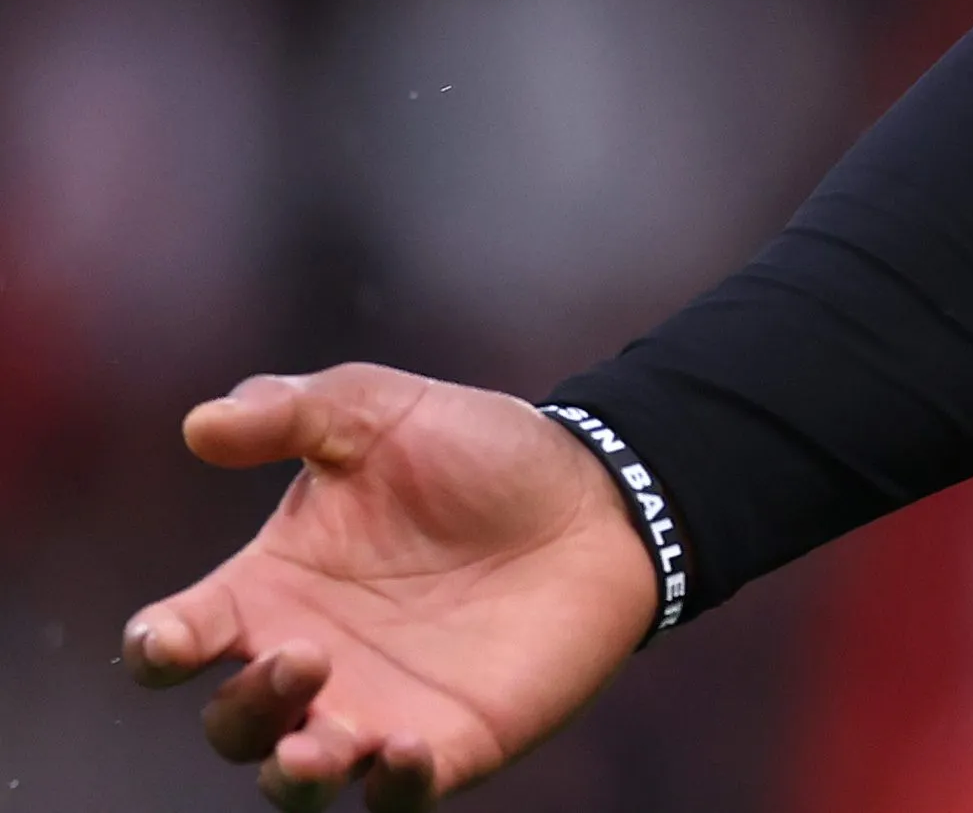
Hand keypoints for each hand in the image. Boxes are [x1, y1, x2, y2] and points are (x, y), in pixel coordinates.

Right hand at [123, 366, 663, 809]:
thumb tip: (202, 424)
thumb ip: (290, 411)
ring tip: (319, 748)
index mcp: (272, 589)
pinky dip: (391, 787)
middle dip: (248, 705)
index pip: (180, 638)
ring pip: (297, 778)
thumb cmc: (477, 453)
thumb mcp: (381, 411)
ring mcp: (375, 709)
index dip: (163, 645)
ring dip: (295, 771)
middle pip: (234, 723)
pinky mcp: (449, 741)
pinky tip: (404, 753)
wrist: (597, 495)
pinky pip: (396, 795)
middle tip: (304, 655)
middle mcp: (310, 661)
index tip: (173, 636)